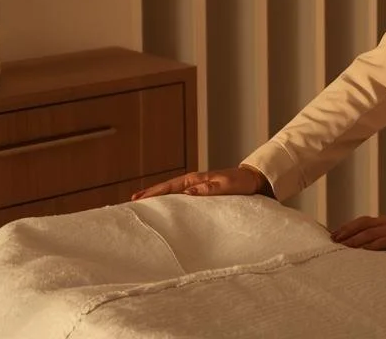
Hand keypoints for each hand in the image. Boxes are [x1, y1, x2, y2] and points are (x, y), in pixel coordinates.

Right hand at [131, 165, 269, 200]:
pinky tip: (165, 207)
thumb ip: (209, 189)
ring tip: (142, 204)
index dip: (154, 192)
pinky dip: (170, 200)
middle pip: (167, 188)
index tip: (138, 198)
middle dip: (150, 194)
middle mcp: (194, 182)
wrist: (253, 180)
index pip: (170, 186)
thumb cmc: (241, 183)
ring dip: (158, 197)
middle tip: (132, 202)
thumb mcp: (227, 186)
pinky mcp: (201, 192)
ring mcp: (196, 186)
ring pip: (172, 192)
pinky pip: (181, 196)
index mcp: (196, 179)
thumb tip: (188, 193)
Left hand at [331, 216, 385, 265]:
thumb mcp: (384, 236)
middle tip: (340, 246)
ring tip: (354, 251)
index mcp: (383, 222)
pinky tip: (377, 257)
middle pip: (369, 229)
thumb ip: (368, 237)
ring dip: (367, 244)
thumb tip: (343, 242)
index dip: (348, 227)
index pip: (363, 221)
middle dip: (353, 237)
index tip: (333, 236)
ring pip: (381, 238)